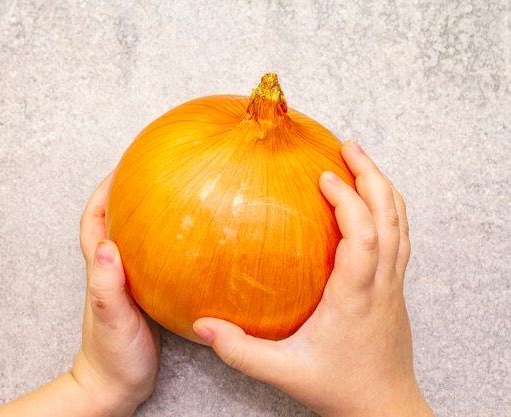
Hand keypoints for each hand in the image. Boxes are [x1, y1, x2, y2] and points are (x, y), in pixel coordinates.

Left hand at [74, 171, 161, 415]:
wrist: (116, 387)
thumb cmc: (112, 356)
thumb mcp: (111, 319)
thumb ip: (107, 286)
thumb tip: (108, 247)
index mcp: (101, 270)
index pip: (94, 220)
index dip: (104, 191)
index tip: (121, 168)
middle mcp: (112, 271)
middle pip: (112, 221)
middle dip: (124, 194)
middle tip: (148, 175)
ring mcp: (127, 284)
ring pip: (133, 239)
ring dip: (143, 216)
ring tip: (167, 199)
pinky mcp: (143, 297)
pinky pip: (151, 261)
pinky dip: (161, 246)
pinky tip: (181, 245)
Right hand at [193, 141, 433, 416]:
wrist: (384, 408)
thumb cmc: (340, 389)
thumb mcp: (284, 372)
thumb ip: (240, 350)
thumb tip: (202, 326)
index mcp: (356, 296)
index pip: (363, 235)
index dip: (348, 200)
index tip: (325, 176)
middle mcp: (382, 283)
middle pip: (390, 217)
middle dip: (372, 176)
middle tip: (348, 146)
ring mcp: (393, 284)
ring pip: (400, 224)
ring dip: (382, 187)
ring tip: (360, 160)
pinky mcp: (394, 288)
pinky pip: (398, 237)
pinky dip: (386, 209)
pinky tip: (367, 202)